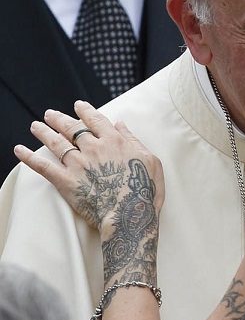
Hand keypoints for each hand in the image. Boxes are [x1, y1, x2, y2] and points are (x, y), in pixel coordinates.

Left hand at [14, 101, 164, 234]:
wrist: (130, 214)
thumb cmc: (145, 189)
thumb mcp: (150, 160)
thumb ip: (133, 140)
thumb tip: (120, 124)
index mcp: (114, 141)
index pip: (96, 120)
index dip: (86, 111)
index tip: (78, 105)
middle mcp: (93, 148)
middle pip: (72, 128)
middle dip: (59, 119)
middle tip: (50, 114)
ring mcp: (77, 164)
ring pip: (56, 143)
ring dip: (44, 132)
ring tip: (35, 126)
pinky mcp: (65, 181)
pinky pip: (43, 166)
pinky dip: (28, 157)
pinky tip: (19, 149)